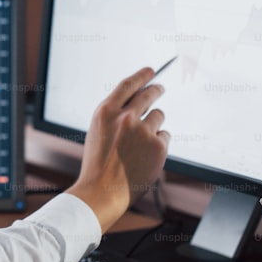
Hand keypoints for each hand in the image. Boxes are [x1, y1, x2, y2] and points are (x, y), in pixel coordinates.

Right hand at [67, 66, 169, 231]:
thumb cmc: (98, 164)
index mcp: (106, 112)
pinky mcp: (158, 145)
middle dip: (156, 89)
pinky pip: (164, 136)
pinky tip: (145, 156)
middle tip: (160, 88)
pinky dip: (158, 144)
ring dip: (154, 124)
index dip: (142, 75)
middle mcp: (125, 117)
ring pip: (159, 116)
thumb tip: (138, 101)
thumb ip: (114, 115)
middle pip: (149, 94)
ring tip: (142, 142)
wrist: (102, 190)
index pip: (128, 84)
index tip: (151, 70)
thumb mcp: (97, 132)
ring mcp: (143, 131)